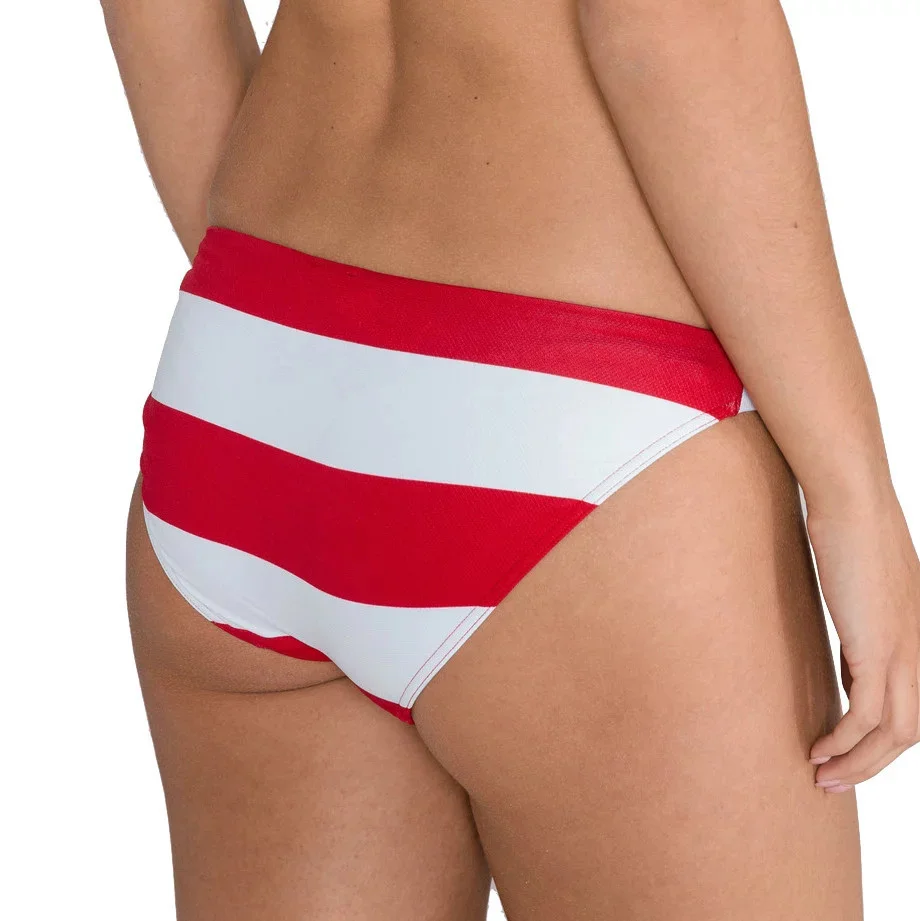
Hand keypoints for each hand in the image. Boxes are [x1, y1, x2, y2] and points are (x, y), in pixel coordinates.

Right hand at [805, 490, 919, 791]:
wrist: (853, 501)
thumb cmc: (850, 528)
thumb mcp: (862, 582)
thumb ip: (862, 613)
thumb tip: (843, 632)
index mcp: (918, 636)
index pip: (912, 706)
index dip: (883, 740)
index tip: (849, 755)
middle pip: (909, 730)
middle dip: (871, 764)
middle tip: (834, 781)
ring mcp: (906, 650)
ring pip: (895, 732)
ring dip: (858, 763)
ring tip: (822, 776)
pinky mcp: (880, 648)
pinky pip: (868, 715)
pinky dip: (845, 741)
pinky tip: (819, 748)